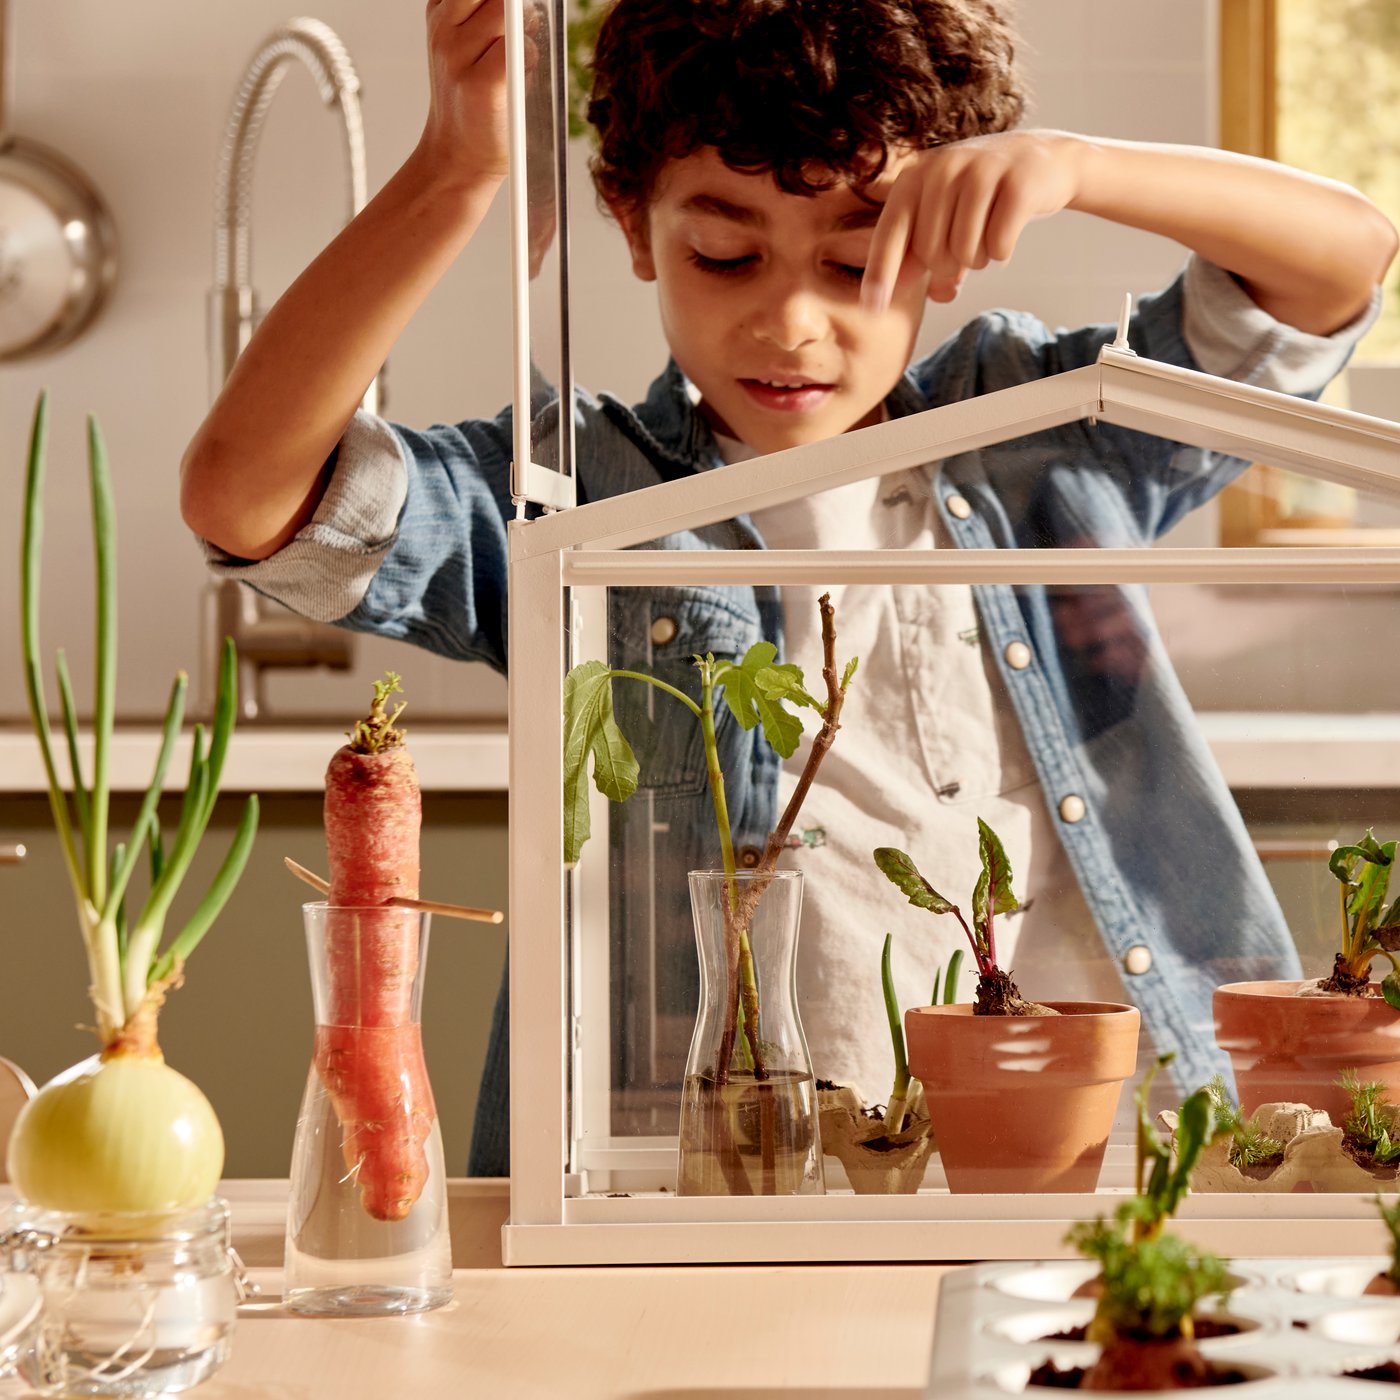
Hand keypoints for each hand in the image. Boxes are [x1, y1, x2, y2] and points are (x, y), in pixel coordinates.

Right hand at [420, 0, 512, 185]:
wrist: (458, 157)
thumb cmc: (474, 102)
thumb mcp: (468, 47)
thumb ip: (489, 17)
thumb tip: (528, 6)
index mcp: (439, 13)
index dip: (498, 1)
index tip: (506, 14)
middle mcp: (443, 29)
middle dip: (513, 5)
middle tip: (517, 31)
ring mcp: (458, 56)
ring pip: (511, 14)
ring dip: (525, 31)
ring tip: (516, 60)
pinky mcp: (481, 84)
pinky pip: (521, 51)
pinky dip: (530, 59)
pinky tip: (519, 79)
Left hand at [861, 130, 1082, 311]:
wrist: (1044, 160)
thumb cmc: (982, 197)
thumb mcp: (942, 217)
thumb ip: (914, 252)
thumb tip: (891, 290)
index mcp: (916, 174)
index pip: (890, 232)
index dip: (879, 273)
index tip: (871, 308)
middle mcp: (944, 166)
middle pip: (931, 251)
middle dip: (947, 267)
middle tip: (964, 251)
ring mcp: (982, 170)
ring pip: (965, 252)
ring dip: (977, 259)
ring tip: (987, 235)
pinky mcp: (1018, 183)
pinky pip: (998, 246)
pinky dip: (1002, 252)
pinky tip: (1008, 231)